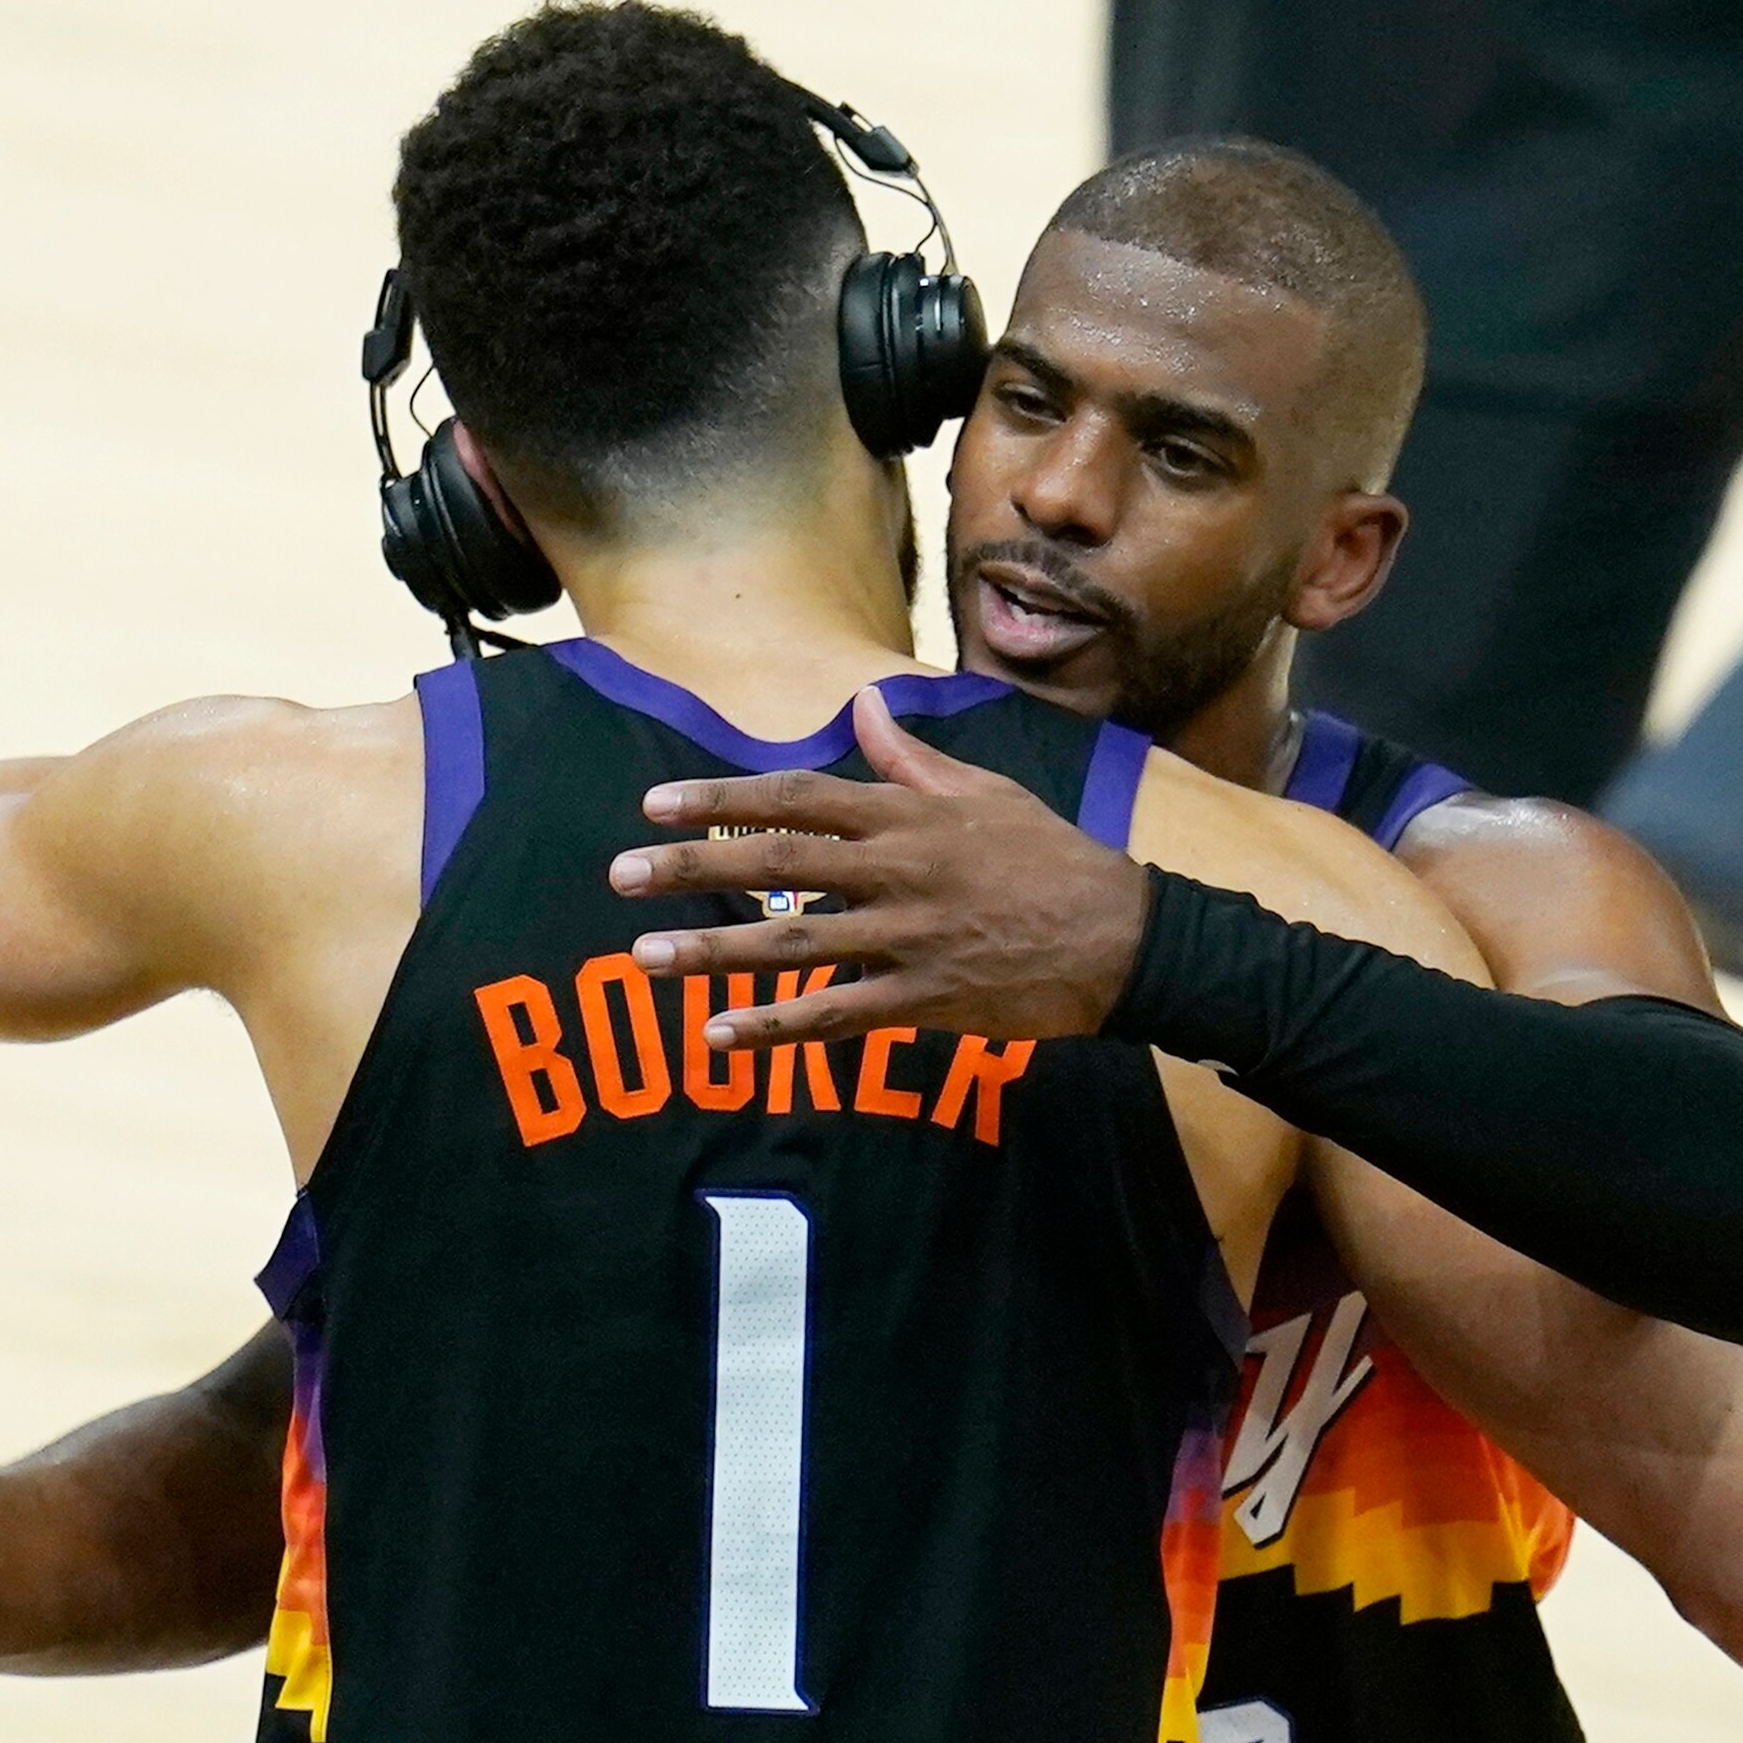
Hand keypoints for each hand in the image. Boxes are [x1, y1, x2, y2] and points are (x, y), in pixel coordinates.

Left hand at [607, 686, 1150, 1051]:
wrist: (1122, 939)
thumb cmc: (1051, 858)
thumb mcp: (986, 793)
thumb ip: (911, 759)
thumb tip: (863, 707)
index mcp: (908, 815)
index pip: (796, 797)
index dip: (721, 800)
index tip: (656, 804)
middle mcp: (898, 871)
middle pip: (778, 865)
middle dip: (691, 869)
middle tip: (620, 875)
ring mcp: (909, 939)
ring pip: (794, 943)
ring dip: (714, 950)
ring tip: (646, 956)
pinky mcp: (925, 1000)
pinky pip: (836, 1016)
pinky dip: (776, 1028)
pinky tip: (720, 1036)